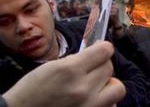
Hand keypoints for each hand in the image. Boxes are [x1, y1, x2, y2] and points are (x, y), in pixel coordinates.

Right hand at [2, 41, 125, 106]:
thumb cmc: (31, 90)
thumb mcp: (51, 67)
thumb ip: (76, 60)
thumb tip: (97, 53)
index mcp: (70, 70)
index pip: (105, 51)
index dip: (103, 47)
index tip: (100, 49)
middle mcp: (83, 89)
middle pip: (109, 68)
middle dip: (101, 65)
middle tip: (90, 69)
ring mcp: (89, 106)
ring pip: (117, 88)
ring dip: (108, 84)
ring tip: (96, 86)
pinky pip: (112, 106)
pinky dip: (107, 102)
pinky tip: (94, 100)